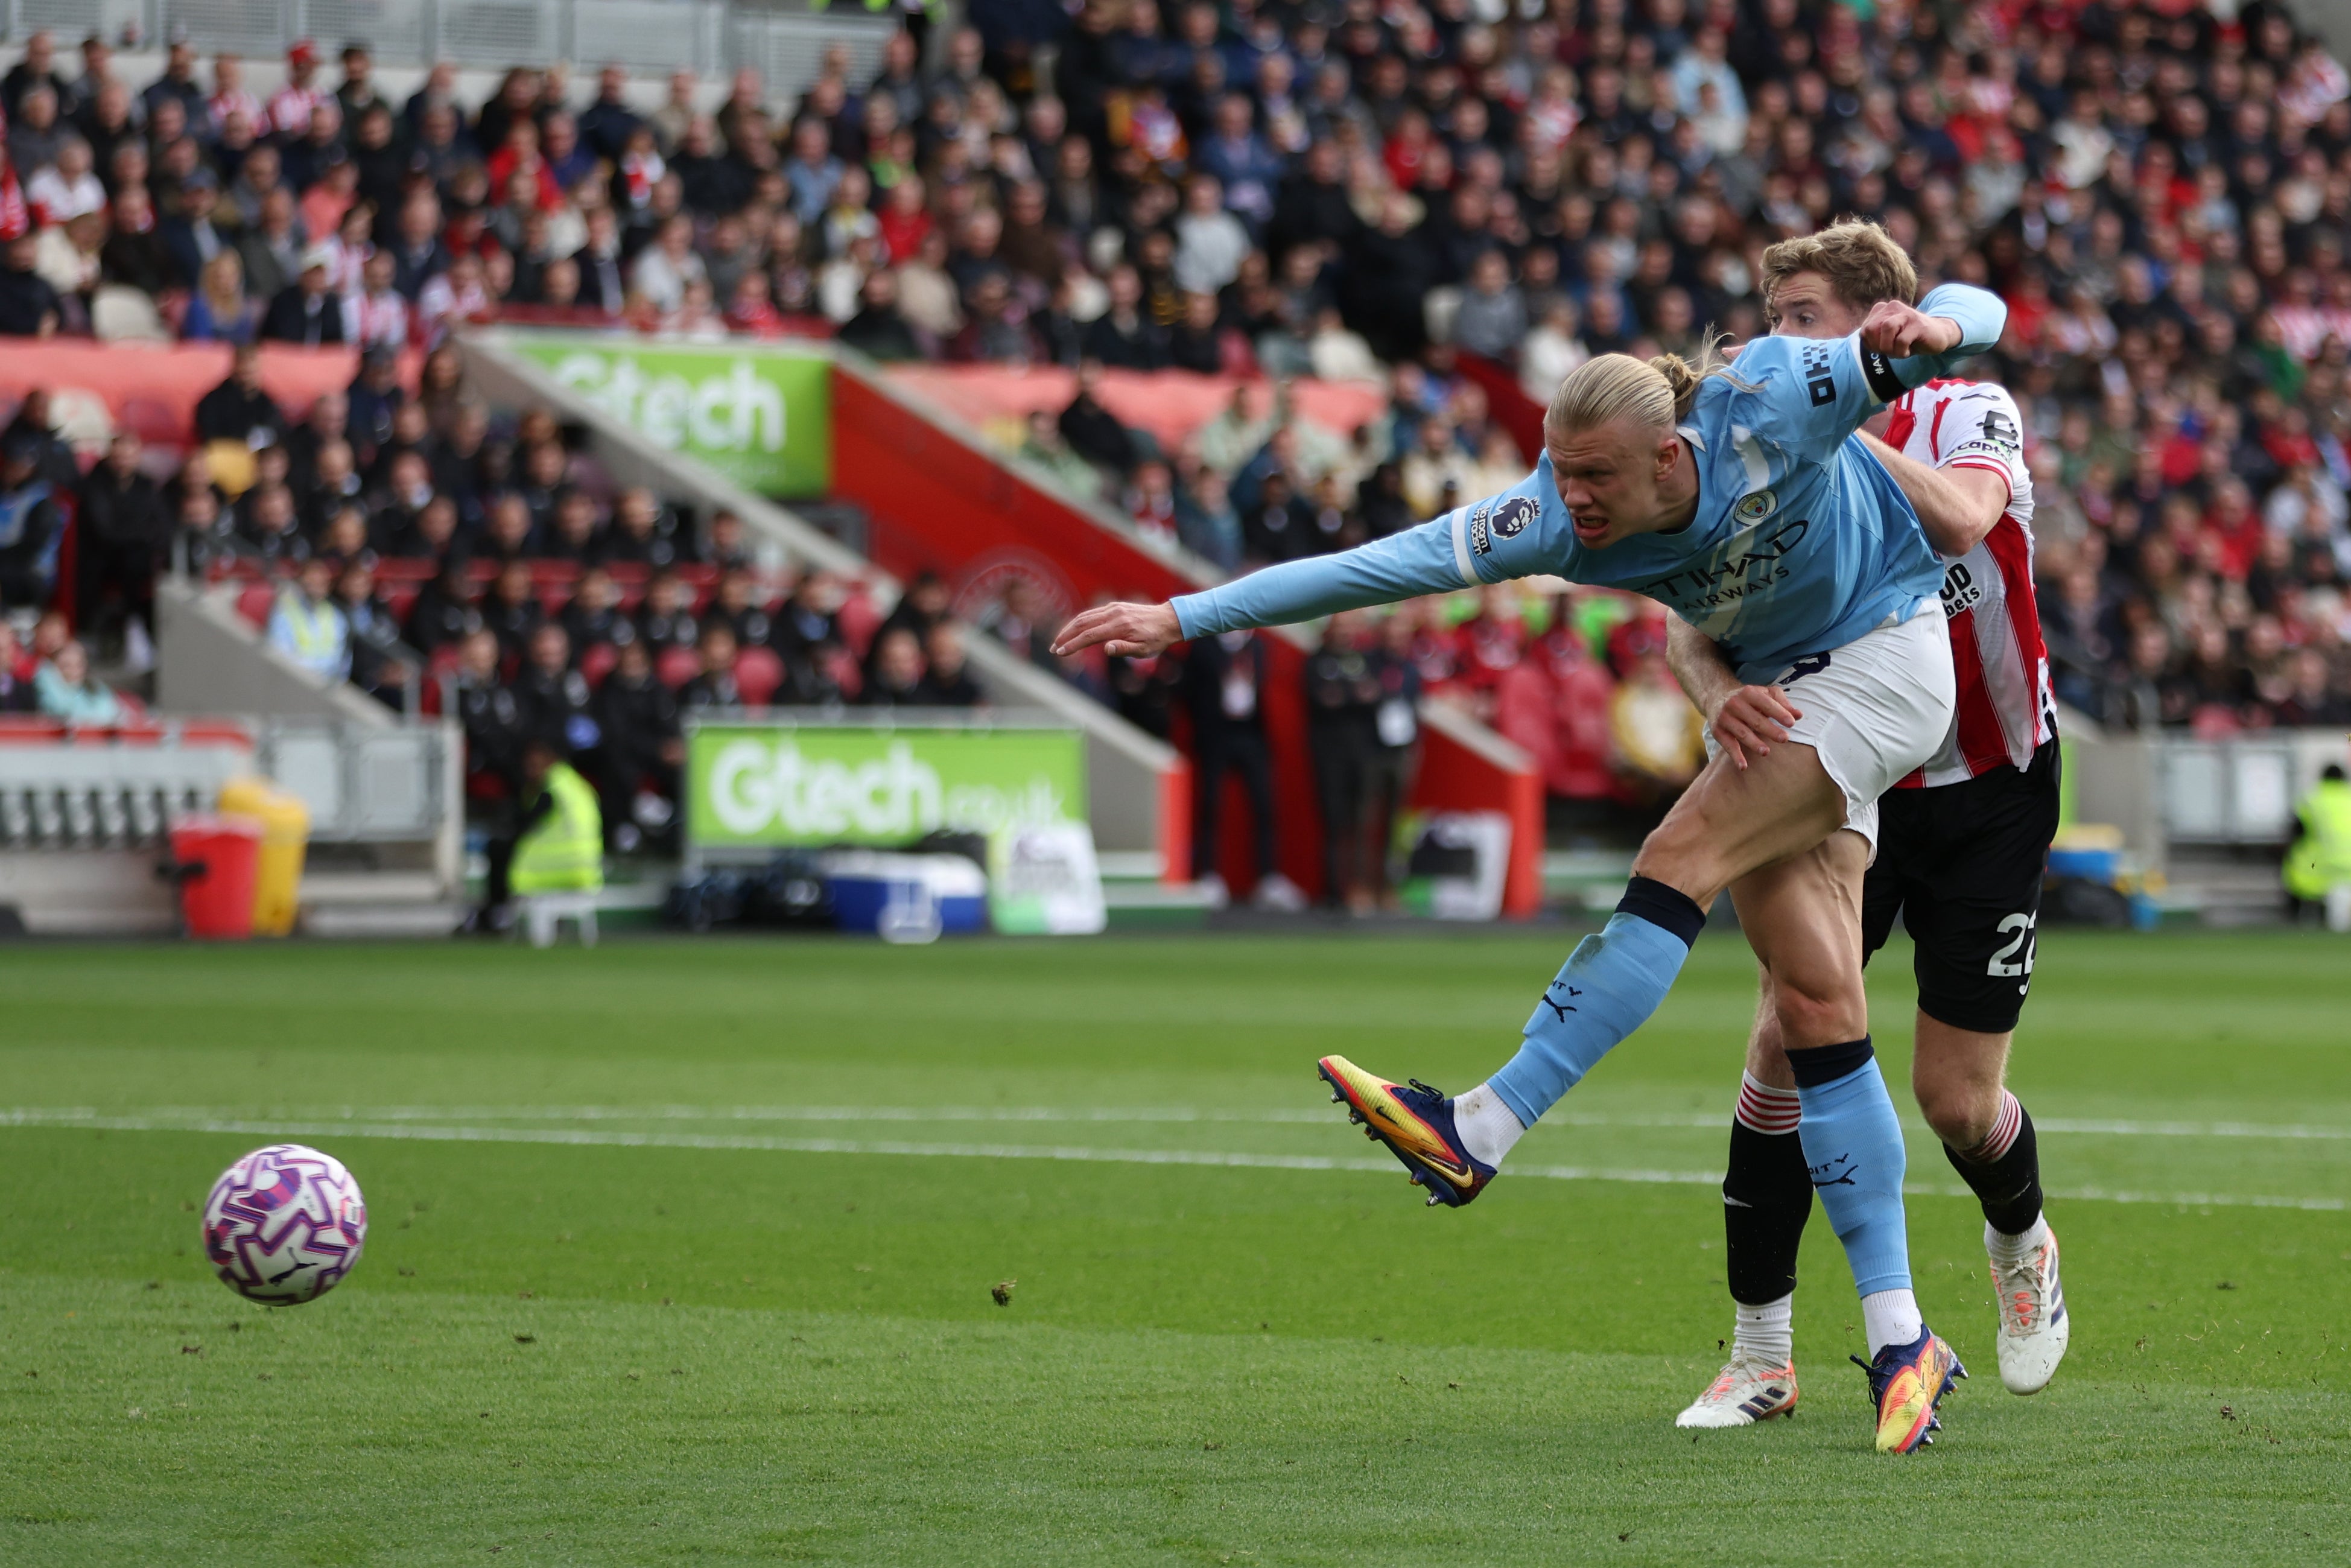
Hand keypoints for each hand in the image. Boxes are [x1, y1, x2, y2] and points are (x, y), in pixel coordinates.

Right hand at [1051, 601, 1183, 658]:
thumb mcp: (1144, 651)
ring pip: (1085, 616)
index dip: (1072, 645)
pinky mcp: (1114, 606)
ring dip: (1069, 628)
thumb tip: (1106, 648)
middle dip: (1065, 636)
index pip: (1089, 637)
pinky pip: (1092, 613)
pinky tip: (1074, 629)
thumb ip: (1124, 649)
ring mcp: (1113, 608)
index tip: (1060, 652)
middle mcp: (1113, 614)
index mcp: (1119, 627)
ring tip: (1059, 640)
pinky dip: (1079, 621)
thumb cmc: (1157, 639)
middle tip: (1053, 648)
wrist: (1168, 619)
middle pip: (1082, 624)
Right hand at [1706, 683, 1800, 770]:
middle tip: (1784, 739)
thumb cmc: (1749, 698)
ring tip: (1766, 752)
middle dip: (1770, 729)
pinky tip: (1743, 766)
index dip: (1779, 713)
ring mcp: (1725, 718)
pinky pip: (1727, 745)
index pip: (1766, 703)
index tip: (1791, 723)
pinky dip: (1735, 756)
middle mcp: (1735, 704)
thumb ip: (1783, 703)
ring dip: (1753, 743)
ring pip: (1741, 732)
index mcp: (1749, 692)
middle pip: (1755, 719)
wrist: (1717, 697)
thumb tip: (1799, 715)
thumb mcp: (1765, 693)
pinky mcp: (1717, 731)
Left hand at [1858, 300, 1960, 357]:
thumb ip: (1872, 337)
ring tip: (1898, 352)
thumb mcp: (1886, 339)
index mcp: (1882, 309)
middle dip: (1878, 346)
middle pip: (1871, 329)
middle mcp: (1893, 307)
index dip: (1871, 345)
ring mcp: (1906, 313)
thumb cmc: (1909, 339)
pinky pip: (1901, 340)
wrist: (1937, 335)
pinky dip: (1901, 351)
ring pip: (1886, 328)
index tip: (1884, 349)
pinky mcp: (1918, 323)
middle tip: (1890, 352)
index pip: (1865, 331)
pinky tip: (1908, 352)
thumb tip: (1863, 338)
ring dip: (1889, 347)